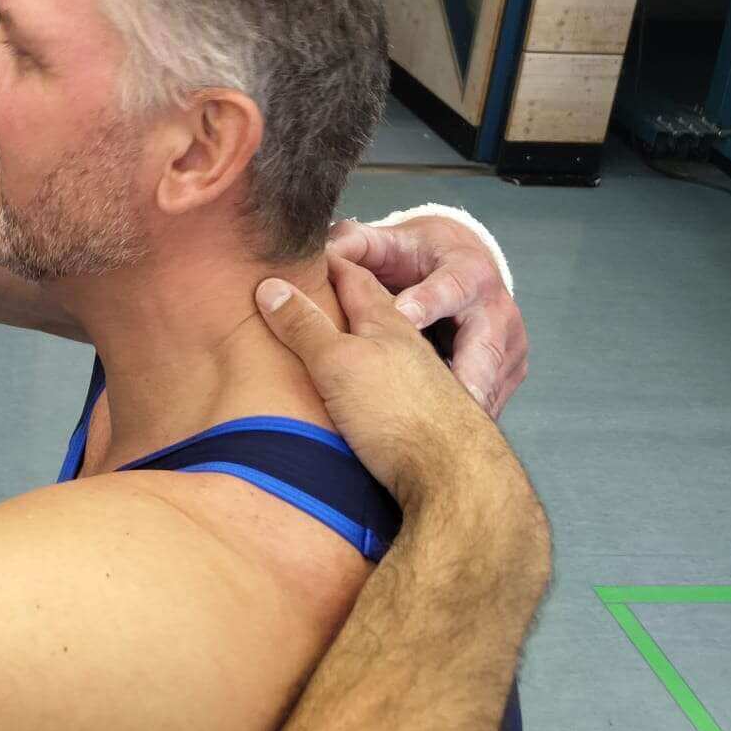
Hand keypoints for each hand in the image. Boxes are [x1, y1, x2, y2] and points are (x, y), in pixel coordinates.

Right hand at [255, 259, 537, 530]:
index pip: (355, 279)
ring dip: (363, 344)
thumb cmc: (398, 413)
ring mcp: (422, 385)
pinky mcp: (426, 420)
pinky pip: (394, 388)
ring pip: (388, 352)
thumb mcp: (337, 362)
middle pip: (375, 313)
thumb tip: (271, 286)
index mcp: (387, 324)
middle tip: (317, 291)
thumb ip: (305, 326)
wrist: (458, 479)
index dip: (331, 262)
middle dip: (348, 300)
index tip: (309, 252)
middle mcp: (410, 348)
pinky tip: (366, 399)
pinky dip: (374, 381)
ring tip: (336, 345)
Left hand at [327, 214, 525, 416]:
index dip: (429, 301)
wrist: (461, 271)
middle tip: (446, 394)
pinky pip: (488, 400)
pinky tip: (442, 437)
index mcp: (469, 272)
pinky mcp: (505, 374)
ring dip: (466, 405)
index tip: (405, 316)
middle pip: (485, 344)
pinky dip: (465, 418)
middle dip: (467, 372)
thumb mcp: (388, 243)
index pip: (453, 286)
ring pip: (489, 381)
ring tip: (441, 429)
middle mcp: (495, 310)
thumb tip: (320, 252)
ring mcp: (506, 345)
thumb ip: (355, 243)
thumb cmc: (416, 258)